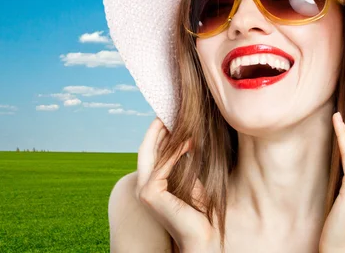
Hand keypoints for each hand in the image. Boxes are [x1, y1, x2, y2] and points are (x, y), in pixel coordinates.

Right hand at [136, 118, 220, 252]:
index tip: (169, 116)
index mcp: (150, 183)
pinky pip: (163, 165)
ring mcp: (143, 191)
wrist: (202, 235)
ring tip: (178, 120)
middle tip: (168, 110)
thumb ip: (183, 162)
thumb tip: (187, 138)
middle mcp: (142, 186)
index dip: (158, 133)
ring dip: (167, 136)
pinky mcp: (150, 193)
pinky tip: (189, 141)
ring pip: (152, 154)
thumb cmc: (199, 209)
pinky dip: (176, 152)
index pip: (151, 152)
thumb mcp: (190, 179)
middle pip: (146, 149)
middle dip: (156, 128)